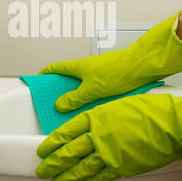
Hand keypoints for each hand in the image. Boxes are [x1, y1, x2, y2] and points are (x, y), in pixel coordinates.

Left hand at [34, 86, 181, 180]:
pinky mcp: (121, 167)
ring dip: (64, 177)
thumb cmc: (155, 110)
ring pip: (79, 168)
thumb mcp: (122, 104)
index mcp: (97, 117)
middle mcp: (99, 136)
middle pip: (68, 152)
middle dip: (52, 162)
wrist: (174, 125)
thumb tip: (95, 123)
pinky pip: (98, 178)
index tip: (43, 148)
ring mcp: (109, 154)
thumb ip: (104, 116)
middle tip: (42, 169)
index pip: (66, 131)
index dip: (53, 143)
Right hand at [38, 10, 181, 112]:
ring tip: (76, 114)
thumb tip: (60, 105)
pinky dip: (92, 100)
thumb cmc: (120, 71)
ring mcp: (99, 74)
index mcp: (78, 67)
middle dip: (62, 92)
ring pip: (83, 87)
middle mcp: (88, 68)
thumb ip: (75, 98)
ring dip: (78, 98)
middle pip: (69, 80)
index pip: (55, 69)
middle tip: (56, 107)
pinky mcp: (111, 80)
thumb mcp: (92, 89)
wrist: (144, 66)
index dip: (45, 75)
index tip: (38, 83)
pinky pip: (96, 91)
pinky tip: (95, 111)